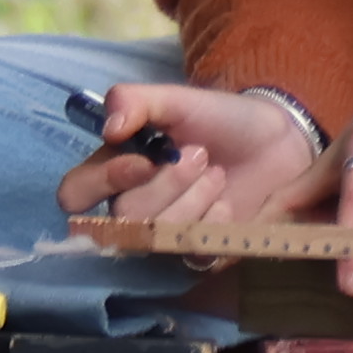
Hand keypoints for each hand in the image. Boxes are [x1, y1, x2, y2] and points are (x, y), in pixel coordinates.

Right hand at [51, 76, 335, 241]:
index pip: (75, 193)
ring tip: (216, 173)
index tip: (143, 160)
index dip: (102, 183)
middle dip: (167, 184)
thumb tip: (109, 128)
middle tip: (201, 155)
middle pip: (123, 216)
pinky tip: (227, 204)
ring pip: (156, 235)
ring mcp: (162, 233)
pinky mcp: (195, 251)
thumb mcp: (176, 99)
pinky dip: (212, 224)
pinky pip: (189, 252)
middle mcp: (131, 207)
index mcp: (114, 170)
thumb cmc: (219, 120)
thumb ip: (135, 101)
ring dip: (193, 199)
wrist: (277, 141)